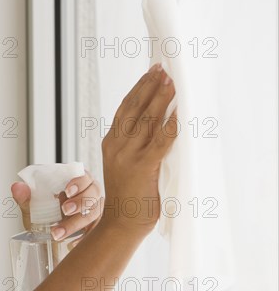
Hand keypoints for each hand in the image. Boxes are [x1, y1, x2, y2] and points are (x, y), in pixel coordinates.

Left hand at [11, 171, 103, 240]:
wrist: (45, 238)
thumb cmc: (42, 215)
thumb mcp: (30, 207)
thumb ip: (24, 196)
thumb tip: (17, 187)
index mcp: (75, 181)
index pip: (84, 175)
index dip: (79, 182)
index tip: (66, 191)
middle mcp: (89, 193)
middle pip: (95, 193)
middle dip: (80, 202)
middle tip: (64, 210)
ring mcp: (95, 210)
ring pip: (96, 213)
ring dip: (77, 223)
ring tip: (58, 233)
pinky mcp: (96, 227)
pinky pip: (96, 231)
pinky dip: (84, 238)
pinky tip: (72, 244)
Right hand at [100, 63, 177, 235]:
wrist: (121, 221)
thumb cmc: (127, 194)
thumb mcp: (122, 163)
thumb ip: (132, 144)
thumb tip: (154, 123)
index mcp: (110, 142)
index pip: (125, 108)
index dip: (139, 89)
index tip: (150, 73)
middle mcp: (117, 145)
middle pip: (134, 108)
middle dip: (150, 86)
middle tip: (162, 69)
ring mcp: (129, 155)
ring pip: (146, 120)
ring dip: (160, 99)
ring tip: (170, 81)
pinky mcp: (143, 167)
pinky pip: (160, 140)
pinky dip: (171, 124)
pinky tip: (179, 112)